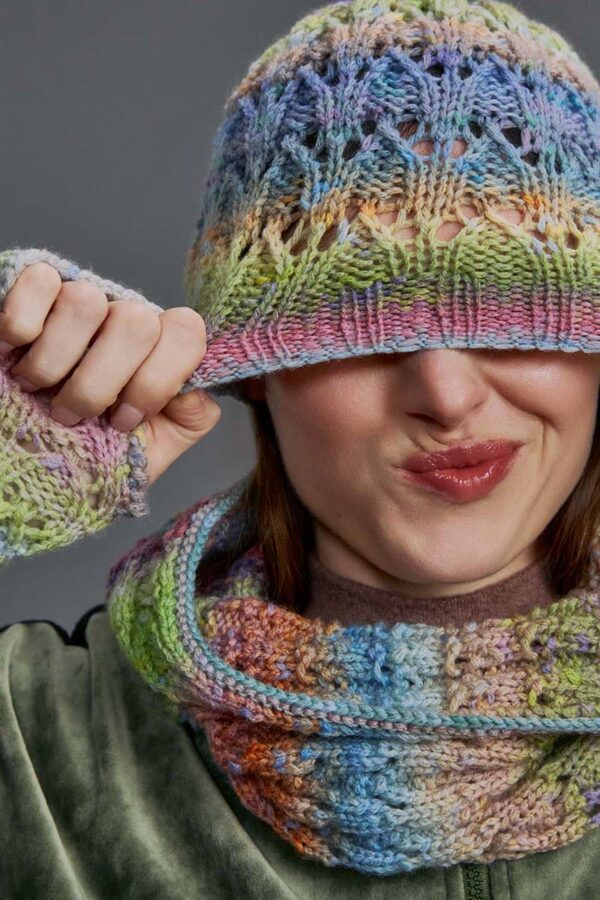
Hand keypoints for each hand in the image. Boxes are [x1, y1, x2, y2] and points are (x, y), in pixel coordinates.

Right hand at [0, 262, 220, 485]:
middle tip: (73, 415)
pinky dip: (22, 325)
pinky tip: (12, 355)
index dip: (154, 382)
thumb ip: (190, 418)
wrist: (33, 461)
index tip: (122, 420)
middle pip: (135, 322)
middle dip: (99, 384)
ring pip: (85, 301)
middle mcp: (124, 317)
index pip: (186, 332)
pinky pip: (39, 282)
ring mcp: (81, 298)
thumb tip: (195, 389)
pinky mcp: (34, 289)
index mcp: (159, 349)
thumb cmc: (94, 449)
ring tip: (37, 391)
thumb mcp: (152, 445)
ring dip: (55, 362)